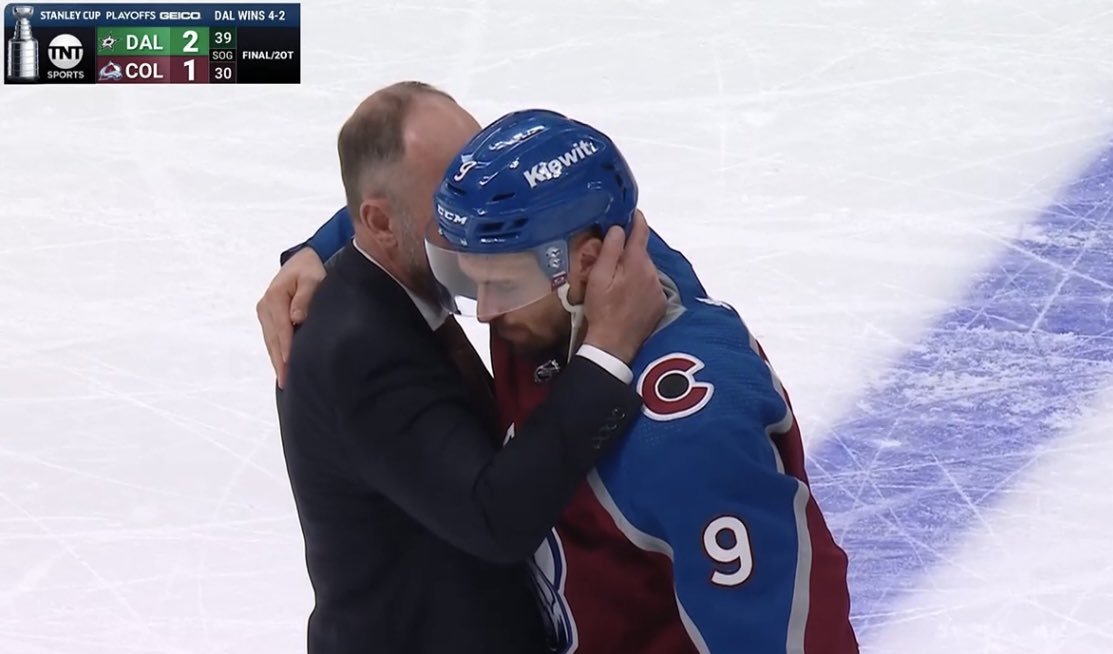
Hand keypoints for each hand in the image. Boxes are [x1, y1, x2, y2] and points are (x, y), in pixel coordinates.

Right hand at [256, 246, 325, 387]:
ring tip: (284, 380)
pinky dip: (276, 352)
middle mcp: (265, 306)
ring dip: (276, 359)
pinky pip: (272, 338)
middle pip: (273, 339)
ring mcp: (264, 312)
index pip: (281, 329)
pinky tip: (281, 366)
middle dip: (279, 361)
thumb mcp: (312, 278)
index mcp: (274, 297)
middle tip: (286, 382)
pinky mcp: (267, 316)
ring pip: (270, 341)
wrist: (304, 261)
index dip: (286, 348)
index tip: (289, 365)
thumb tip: (296, 318)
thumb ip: (306, 296)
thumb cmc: (311, 269)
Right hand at [582, 210, 665, 363]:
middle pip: (641, 252)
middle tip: (609, 258)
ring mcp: (658, 290)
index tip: (631, 211)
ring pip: (645, 270)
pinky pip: (649, 286)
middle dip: (628, 251)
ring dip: (633, 270)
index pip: (641, 232)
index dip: (636, 219)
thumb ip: (610, 251)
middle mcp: (652, 273)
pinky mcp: (659, 304)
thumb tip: (618, 229)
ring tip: (615, 282)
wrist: (613, 346)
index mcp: (636, 263)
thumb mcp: (598, 278)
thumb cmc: (602, 311)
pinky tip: (626, 296)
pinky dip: (639, 285)